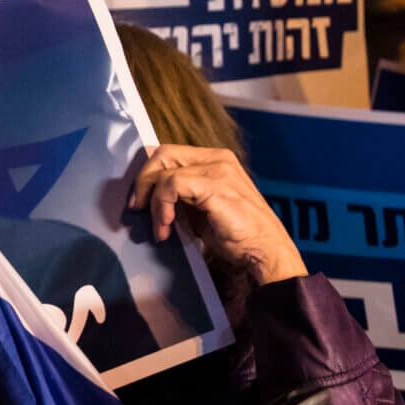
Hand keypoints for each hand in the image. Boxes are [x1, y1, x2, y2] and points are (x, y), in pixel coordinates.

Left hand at [127, 145, 305, 284]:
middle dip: (143, 182)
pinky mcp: (215, 184)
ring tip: (161, 228)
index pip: (169, 154)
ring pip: (164, 169)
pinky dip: (162, 206)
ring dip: (153, 202)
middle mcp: (218, 159)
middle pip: (162, 153)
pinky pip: (172, 184)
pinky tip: (167, 227)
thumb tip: (147, 198)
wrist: (265, 252)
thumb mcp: (202, 211)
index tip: (139, 201)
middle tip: (138, 209)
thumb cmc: (237, 236)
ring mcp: (218, 169)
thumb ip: (181, 198)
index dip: (148, 174)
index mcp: (215, 161)